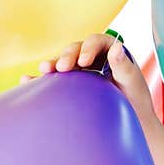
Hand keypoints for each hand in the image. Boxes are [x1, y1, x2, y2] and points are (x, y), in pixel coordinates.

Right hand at [19, 33, 156, 124]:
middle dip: (67, 56)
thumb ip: (124, 66)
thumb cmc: (136, 102)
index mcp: (110, 52)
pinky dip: (39, 80)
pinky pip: (53, 80)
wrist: (131, 123)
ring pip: (63, 62)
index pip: (97, 42)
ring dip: (52, 64)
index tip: (84, 61)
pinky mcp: (70, 85)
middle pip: (76, 50)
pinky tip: (27, 81)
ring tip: (45, 71)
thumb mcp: (132, 84)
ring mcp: (79, 71)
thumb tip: (117, 47)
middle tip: (62, 68)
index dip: (89, 48)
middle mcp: (93, 58)